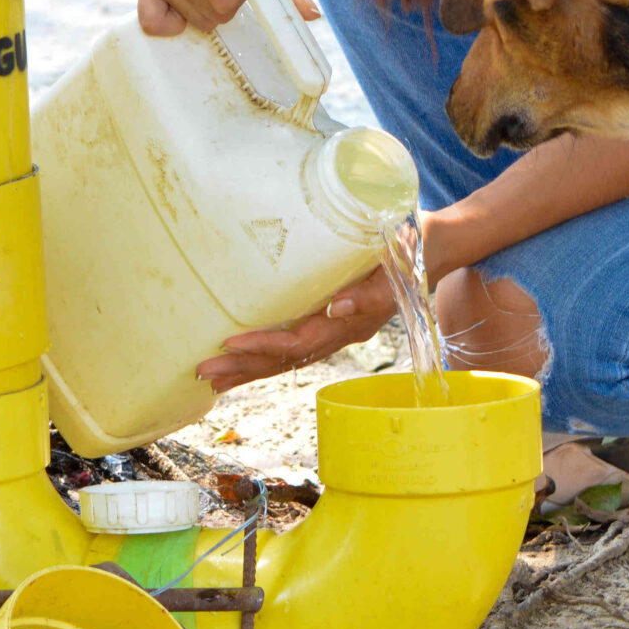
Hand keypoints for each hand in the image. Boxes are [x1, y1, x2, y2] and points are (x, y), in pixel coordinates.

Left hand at [196, 261, 398, 392]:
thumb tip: (338, 307)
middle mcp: (341, 335)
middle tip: (203, 372)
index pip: (303, 341)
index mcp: (353, 323)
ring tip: (210, 380)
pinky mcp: (327, 328)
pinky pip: (291, 352)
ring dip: (247, 372)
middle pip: (287, 360)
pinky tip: (236, 368)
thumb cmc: (405, 248)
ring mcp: (334, 335)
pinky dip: (262, 362)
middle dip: (244, 367)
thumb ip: (369, 290)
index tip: (231, 343)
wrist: (425, 250)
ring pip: (286, 361)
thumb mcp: (395, 261)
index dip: (267, 344)